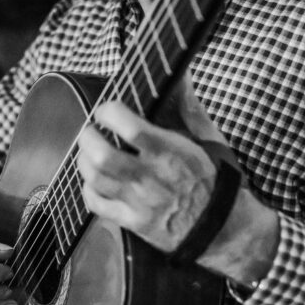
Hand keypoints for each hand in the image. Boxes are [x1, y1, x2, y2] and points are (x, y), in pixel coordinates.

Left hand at [76, 101, 217, 253]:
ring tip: (88, 152)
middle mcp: (151, 177)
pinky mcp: (133, 223)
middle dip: (88, 137)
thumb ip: (190, 108)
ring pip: (95, 178)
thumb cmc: (212, 181)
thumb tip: (181, 75)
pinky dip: (88, 188)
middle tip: (90, 130)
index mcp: (171, 153)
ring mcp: (139, 202)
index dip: (110, 113)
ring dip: (84, 160)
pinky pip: (97, 205)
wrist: (221, 229)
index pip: (130, 128)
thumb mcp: (208, 141)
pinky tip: (93, 180)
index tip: (106, 109)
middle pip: (103, 155)